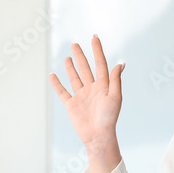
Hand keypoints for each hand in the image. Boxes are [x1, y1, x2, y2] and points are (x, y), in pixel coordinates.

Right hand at [49, 35, 124, 161]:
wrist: (98, 136)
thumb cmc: (109, 118)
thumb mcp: (115, 97)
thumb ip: (115, 80)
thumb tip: (120, 63)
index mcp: (103, 86)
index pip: (100, 63)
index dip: (97, 50)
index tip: (94, 37)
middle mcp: (92, 89)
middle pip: (85, 68)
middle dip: (81, 56)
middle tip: (75, 44)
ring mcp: (81, 96)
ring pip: (74, 78)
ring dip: (71, 67)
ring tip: (68, 58)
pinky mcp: (71, 105)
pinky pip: (62, 92)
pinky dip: (57, 83)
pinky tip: (53, 75)